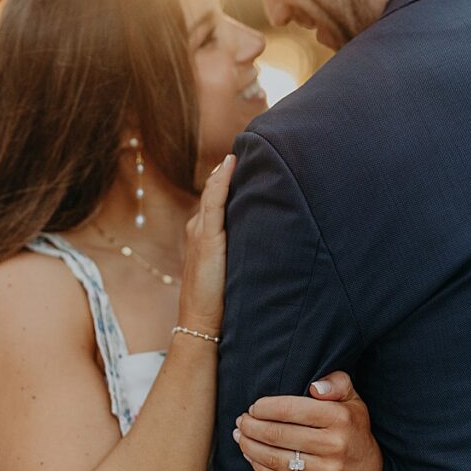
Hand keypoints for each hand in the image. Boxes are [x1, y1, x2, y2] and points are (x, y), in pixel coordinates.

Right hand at [177, 154, 235, 334]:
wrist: (203, 323)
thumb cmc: (222, 303)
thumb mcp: (236, 271)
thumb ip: (246, 252)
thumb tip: (270, 238)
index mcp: (205, 236)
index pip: (218, 200)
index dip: (230, 180)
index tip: (248, 160)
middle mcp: (199, 229)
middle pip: (214, 192)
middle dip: (228, 171)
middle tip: (249, 147)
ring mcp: (200, 233)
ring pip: (213, 193)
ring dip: (225, 171)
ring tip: (242, 150)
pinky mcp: (206, 239)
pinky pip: (213, 203)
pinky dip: (220, 182)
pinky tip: (229, 165)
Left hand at [233, 371, 382, 470]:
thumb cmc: (352, 431)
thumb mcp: (352, 401)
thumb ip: (337, 383)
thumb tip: (315, 387)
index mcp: (340, 417)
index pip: (289, 409)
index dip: (263, 408)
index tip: (253, 408)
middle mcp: (335, 445)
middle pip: (277, 434)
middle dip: (251, 426)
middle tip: (241, 422)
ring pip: (275, 458)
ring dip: (249, 446)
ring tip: (240, 437)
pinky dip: (259, 467)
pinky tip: (251, 457)